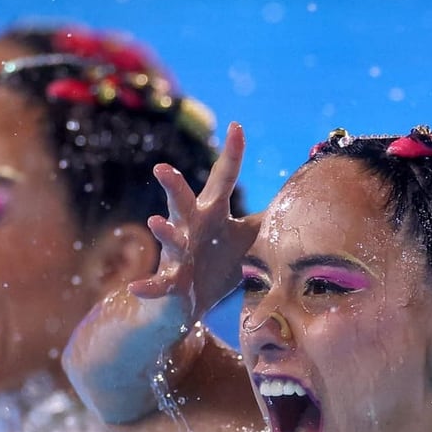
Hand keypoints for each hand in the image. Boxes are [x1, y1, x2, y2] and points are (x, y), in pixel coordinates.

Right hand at [130, 122, 261, 321]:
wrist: (185, 304)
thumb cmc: (215, 266)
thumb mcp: (246, 240)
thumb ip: (266, 220)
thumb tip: (297, 200)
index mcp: (212, 215)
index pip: (222, 179)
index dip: (230, 155)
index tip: (236, 127)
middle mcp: (191, 229)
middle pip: (183, 202)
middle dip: (173, 185)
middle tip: (161, 168)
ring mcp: (178, 255)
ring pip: (169, 239)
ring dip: (163, 232)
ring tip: (154, 222)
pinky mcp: (170, 282)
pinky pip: (158, 284)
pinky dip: (147, 285)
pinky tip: (135, 287)